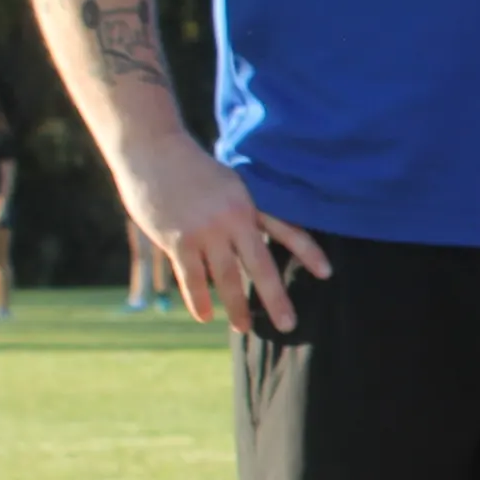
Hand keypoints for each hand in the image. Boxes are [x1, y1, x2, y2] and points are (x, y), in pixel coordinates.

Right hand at [113, 130, 327, 331]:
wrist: (152, 151)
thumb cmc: (191, 168)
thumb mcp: (229, 182)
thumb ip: (244, 209)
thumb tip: (257, 234)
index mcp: (249, 202)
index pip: (286, 230)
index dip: (308, 252)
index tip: (327, 274)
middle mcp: (232, 219)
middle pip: (261, 266)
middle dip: (275, 299)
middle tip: (289, 325)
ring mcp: (205, 231)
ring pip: (227, 279)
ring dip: (237, 308)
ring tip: (245, 328)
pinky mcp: (178, 240)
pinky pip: (192, 279)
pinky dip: (199, 301)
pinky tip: (206, 317)